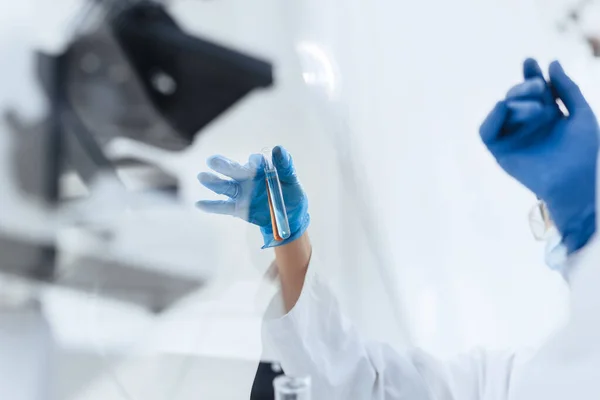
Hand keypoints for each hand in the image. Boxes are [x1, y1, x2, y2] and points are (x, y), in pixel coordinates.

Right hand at [196, 146, 309, 247]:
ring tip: (202, 177)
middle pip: (234, 171)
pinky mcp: (239, 208)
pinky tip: (199, 204)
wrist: (290, 219)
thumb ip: (285, 166)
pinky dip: (212, 206)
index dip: (254, 163)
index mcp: (260, 169)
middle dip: (224, 166)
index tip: (256, 164)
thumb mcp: (291, 181)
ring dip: (214, 182)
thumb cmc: (291, 195)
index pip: (255, 163)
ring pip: (225, 187)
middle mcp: (248, 179)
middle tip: (212, 160)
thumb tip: (278, 148)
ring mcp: (241, 194)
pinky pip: (224, 207)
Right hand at [480, 59, 597, 252]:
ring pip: (503, 109)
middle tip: (537, 87)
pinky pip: (486, 131)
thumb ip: (566, 88)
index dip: (530, 75)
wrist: (577, 179)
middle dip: (525, 86)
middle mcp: (527, 126)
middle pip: (517, 96)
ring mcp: (512, 138)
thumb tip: (551, 63)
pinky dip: (491, 118)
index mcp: (547, 116)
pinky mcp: (499, 152)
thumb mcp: (581, 112)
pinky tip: (502, 106)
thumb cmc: (585, 150)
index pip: (534, 90)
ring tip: (536, 108)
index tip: (530, 61)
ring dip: (516, 102)